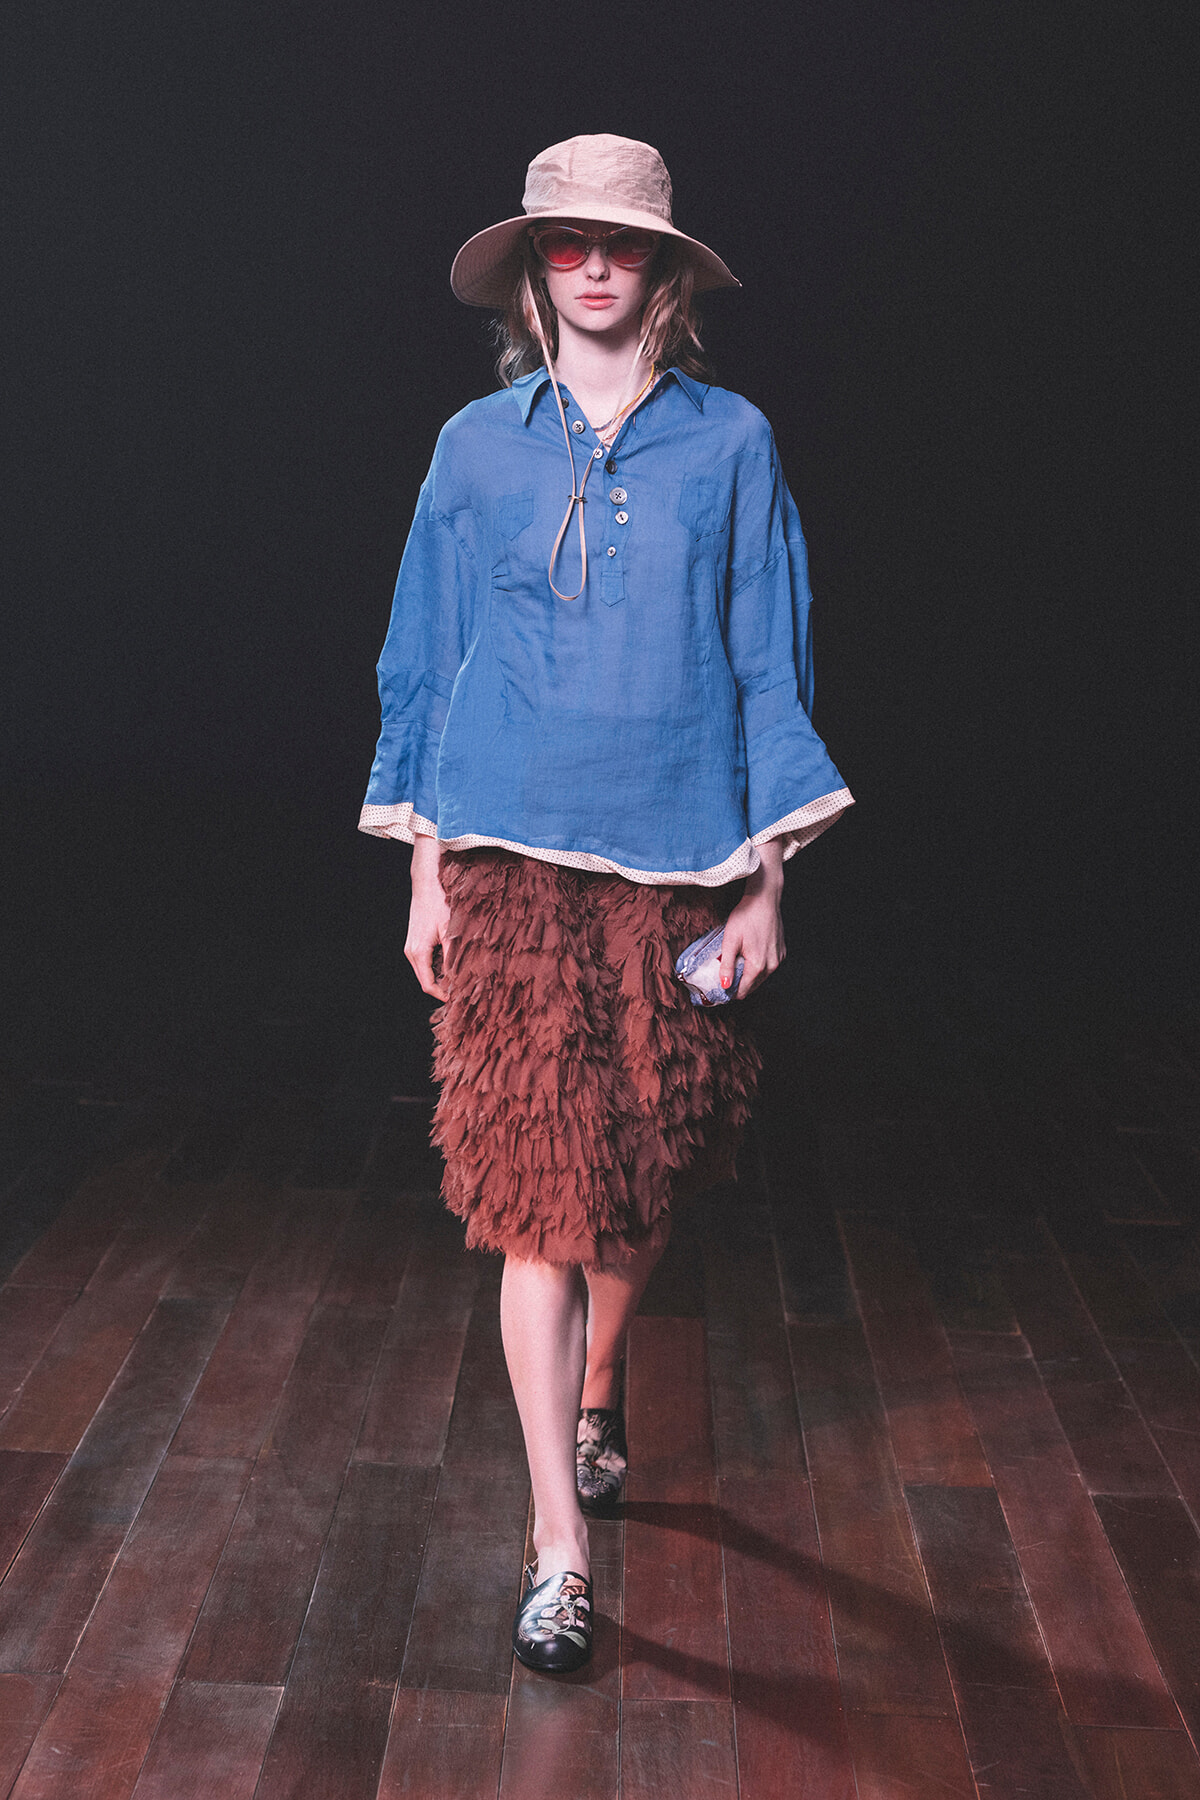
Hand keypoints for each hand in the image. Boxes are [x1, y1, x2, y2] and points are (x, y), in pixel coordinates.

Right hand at [405, 833, 450, 999]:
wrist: (426, 884)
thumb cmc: (438, 905)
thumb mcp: (450, 931)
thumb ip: (452, 956)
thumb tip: (458, 977)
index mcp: (418, 953)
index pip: (428, 985)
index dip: (442, 995)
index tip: (458, 999)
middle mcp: (411, 952)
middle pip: (426, 980)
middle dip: (443, 987)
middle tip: (462, 989)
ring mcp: (412, 946)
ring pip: (426, 971)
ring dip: (440, 976)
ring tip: (460, 976)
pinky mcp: (415, 941)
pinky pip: (425, 961)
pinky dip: (437, 965)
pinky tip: (452, 961)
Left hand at [719, 839, 785, 998]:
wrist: (764, 899)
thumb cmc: (746, 916)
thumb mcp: (730, 940)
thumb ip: (727, 965)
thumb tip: (724, 986)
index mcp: (758, 965)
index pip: (743, 992)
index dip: (729, 993)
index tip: (719, 989)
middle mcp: (772, 966)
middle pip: (752, 986)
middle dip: (739, 985)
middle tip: (725, 976)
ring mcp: (778, 959)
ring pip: (761, 978)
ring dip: (748, 975)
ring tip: (735, 964)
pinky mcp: (781, 952)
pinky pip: (768, 967)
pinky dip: (758, 966)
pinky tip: (749, 955)